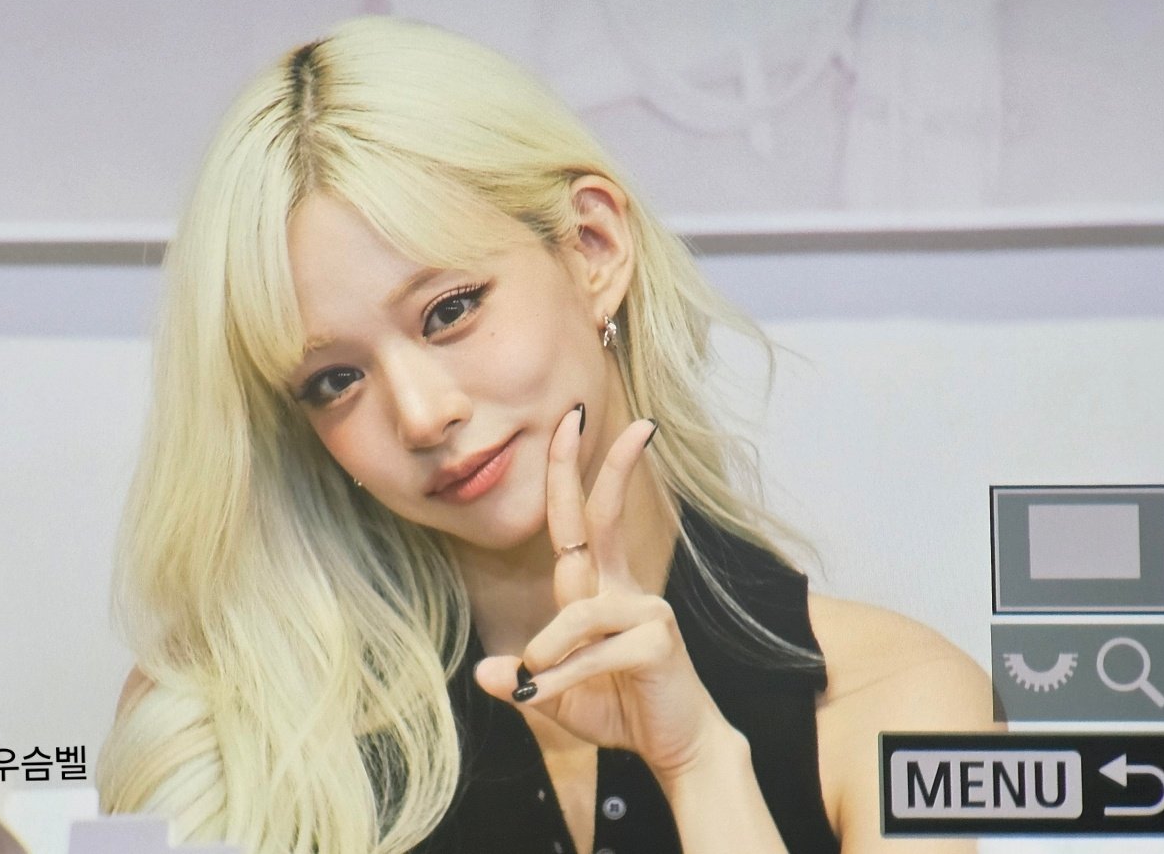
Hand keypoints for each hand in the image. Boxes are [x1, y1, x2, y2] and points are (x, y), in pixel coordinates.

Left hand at [474, 407, 736, 781]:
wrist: (678, 748)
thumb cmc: (625, 711)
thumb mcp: (558, 698)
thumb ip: (528, 680)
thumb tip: (485, 672)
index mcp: (601, 591)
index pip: (580, 523)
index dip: (569, 475)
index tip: (570, 423)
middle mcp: (624, 590)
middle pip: (599, 516)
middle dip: (586, 465)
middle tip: (574, 414)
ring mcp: (645, 611)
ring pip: (577, 612)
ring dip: (547, 653)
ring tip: (534, 687)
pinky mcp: (657, 640)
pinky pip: (591, 649)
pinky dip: (562, 676)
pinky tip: (548, 696)